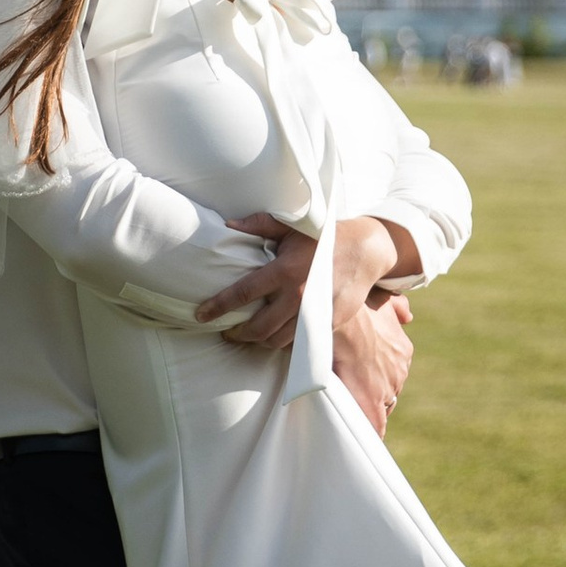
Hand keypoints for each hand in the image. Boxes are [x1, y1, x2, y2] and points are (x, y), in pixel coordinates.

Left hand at [195, 215, 408, 354]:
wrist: (364, 250)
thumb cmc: (323, 237)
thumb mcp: (291, 227)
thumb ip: (259, 225)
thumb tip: (229, 224)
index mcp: (283, 270)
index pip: (242, 294)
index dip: (218, 307)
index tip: (201, 315)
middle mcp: (298, 295)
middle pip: (258, 328)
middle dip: (238, 334)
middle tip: (228, 333)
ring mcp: (314, 313)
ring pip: (278, 340)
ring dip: (260, 341)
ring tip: (250, 335)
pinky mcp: (328, 324)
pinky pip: (300, 342)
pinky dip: (285, 341)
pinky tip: (277, 335)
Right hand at [333, 289, 413, 434]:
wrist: (337, 314)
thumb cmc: (354, 304)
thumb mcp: (382, 298)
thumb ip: (398, 307)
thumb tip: (409, 316)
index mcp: (401, 350)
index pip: (392, 373)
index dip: (378, 379)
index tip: (366, 380)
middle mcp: (399, 371)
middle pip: (388, 393)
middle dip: (373, 396)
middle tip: (354, 397)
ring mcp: (386, 388)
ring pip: (380, 409)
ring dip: (367, 413)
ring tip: (353, 420)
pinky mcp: (369, 403)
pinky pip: (373, 427)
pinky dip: (369, 434)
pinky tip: (361, 442)